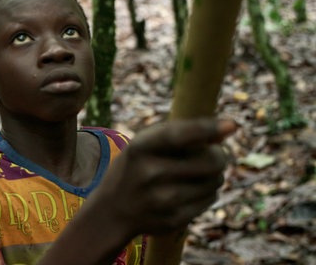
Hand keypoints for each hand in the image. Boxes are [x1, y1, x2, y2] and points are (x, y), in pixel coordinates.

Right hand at [97, 119, 236, 235]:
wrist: (112, 210)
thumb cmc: (137, 167)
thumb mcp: (145, 144)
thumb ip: (180, 132)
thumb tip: (230, 127)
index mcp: (140, 148)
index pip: (178, 135)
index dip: (207, 129)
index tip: (231, 125)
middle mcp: (149, 174)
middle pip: (210, 161)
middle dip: (219, 156)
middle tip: (212, 154)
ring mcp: (162, 200)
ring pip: (215, 181)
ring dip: (214, 175)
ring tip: (196, 173)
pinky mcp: (173, 219)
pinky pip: (210, 199)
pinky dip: (207, 192)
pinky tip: (189, 190)